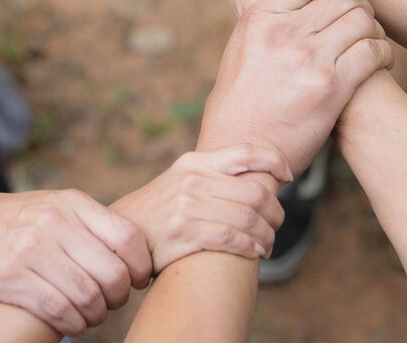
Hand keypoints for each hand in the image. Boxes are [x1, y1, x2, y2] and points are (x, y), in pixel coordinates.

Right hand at [0, 190, 151, 335]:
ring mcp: (31, 248)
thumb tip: (135, 258)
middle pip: (113, 273)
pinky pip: (60, 310)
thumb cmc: (17, 222)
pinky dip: (74, 325)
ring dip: (96, 315)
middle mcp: (54, 221)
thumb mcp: (55, 208)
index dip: (142, 266)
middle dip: (120, 297)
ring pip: (88, 296)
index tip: (138, 281)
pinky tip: (72, 323)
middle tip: (112, 302)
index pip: (128, 237)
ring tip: (91, 315)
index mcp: (72, 203)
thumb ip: (90, 225)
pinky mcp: (11, 276)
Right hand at [111, 146, 286, 273]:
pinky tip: (254, 252)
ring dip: (267, 235)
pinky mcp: (184, 235)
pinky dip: (251, 247)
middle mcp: (192, 181)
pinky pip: (232, 239)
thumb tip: (255, 178)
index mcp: (193, 162)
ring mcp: (186, 208)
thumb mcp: (178, 181)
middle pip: (255, 192)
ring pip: (248, 218)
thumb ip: (211, 176)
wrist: (118, 236)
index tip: (288, 176)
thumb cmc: (156, 211)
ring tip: (267, 245)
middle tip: (276, 224)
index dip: (275, 161)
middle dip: (275, 212)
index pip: (247, 153)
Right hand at [201, 0, 393, 175]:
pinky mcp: (332, 87)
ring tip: (372, 44)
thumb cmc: (238, 106)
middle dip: (363, 4)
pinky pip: (374, 52)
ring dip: (375, 30)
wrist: (239, 151)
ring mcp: (309, 58)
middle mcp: (284, 32)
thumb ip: (266, 23)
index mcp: (260, 17)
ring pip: (364, 21)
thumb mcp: (240, 51)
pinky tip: (380, 64)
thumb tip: (292, 1)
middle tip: (365, 21)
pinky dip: (384, 54)